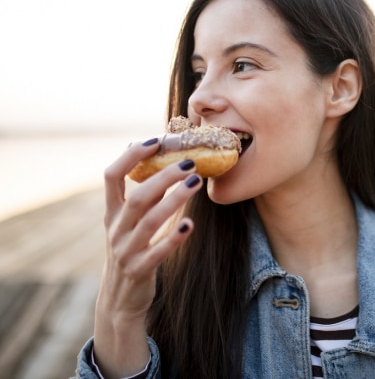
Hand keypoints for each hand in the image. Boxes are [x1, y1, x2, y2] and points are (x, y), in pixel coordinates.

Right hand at [93, 138, 202, 377]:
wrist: (119, 300)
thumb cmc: (131, 250)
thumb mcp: (129, 223)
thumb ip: (143, 196)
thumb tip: (163, 162)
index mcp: (112, 213)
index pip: (111, 176)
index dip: (130, 156)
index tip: (154, 140)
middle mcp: (116, 229)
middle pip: (138, 197)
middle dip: (163, 176)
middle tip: (189, 162)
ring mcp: (126, 251)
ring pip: (149, 221)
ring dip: (174, 199)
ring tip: (196, 183)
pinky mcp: (139, 271)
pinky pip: (157, 252)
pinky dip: (173, 237)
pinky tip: (191, 224)